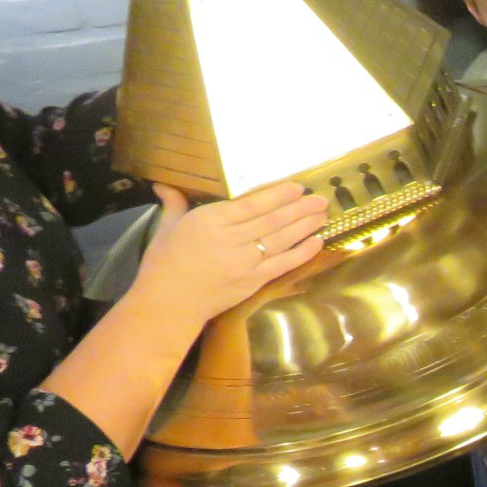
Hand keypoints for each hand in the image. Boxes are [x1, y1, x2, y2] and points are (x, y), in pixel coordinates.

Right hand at [129, 181, 327, 328]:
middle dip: (300, 208)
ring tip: (323, 214)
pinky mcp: (253, 281)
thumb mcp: (167, 228)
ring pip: (281, 239)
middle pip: (273, 220)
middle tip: (321, 198)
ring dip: (305, 225)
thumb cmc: (163, 263)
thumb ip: (175, 203)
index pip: (253, 204)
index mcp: (211, 221)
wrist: (168, 303)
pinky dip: (302, 252)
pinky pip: (283, 264)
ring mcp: (245, 262)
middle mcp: (232, 239)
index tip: (297, 187)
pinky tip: (317, 241)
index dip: (278, 195)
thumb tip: (164, 183)